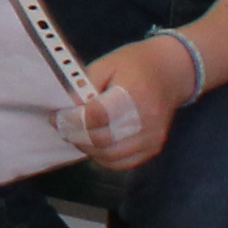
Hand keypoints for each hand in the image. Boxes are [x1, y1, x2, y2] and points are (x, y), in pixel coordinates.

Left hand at [73, 34, 197, 172]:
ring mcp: (152, 137)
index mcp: (134, 93)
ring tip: (76, 134)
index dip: (73, 119)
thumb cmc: (135, 64)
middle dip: (75, 135)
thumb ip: (84, 85)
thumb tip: (67, 108)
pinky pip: (124, 162)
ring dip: (87, 148)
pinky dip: (104, 157)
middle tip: (62, 127)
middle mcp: (146, 119)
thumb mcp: (106, 64)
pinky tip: (94, 144)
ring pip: (111, 156)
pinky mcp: (154, 147)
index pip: (98, 116)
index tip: (57, 116)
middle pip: (103, 140)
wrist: (171, 73)